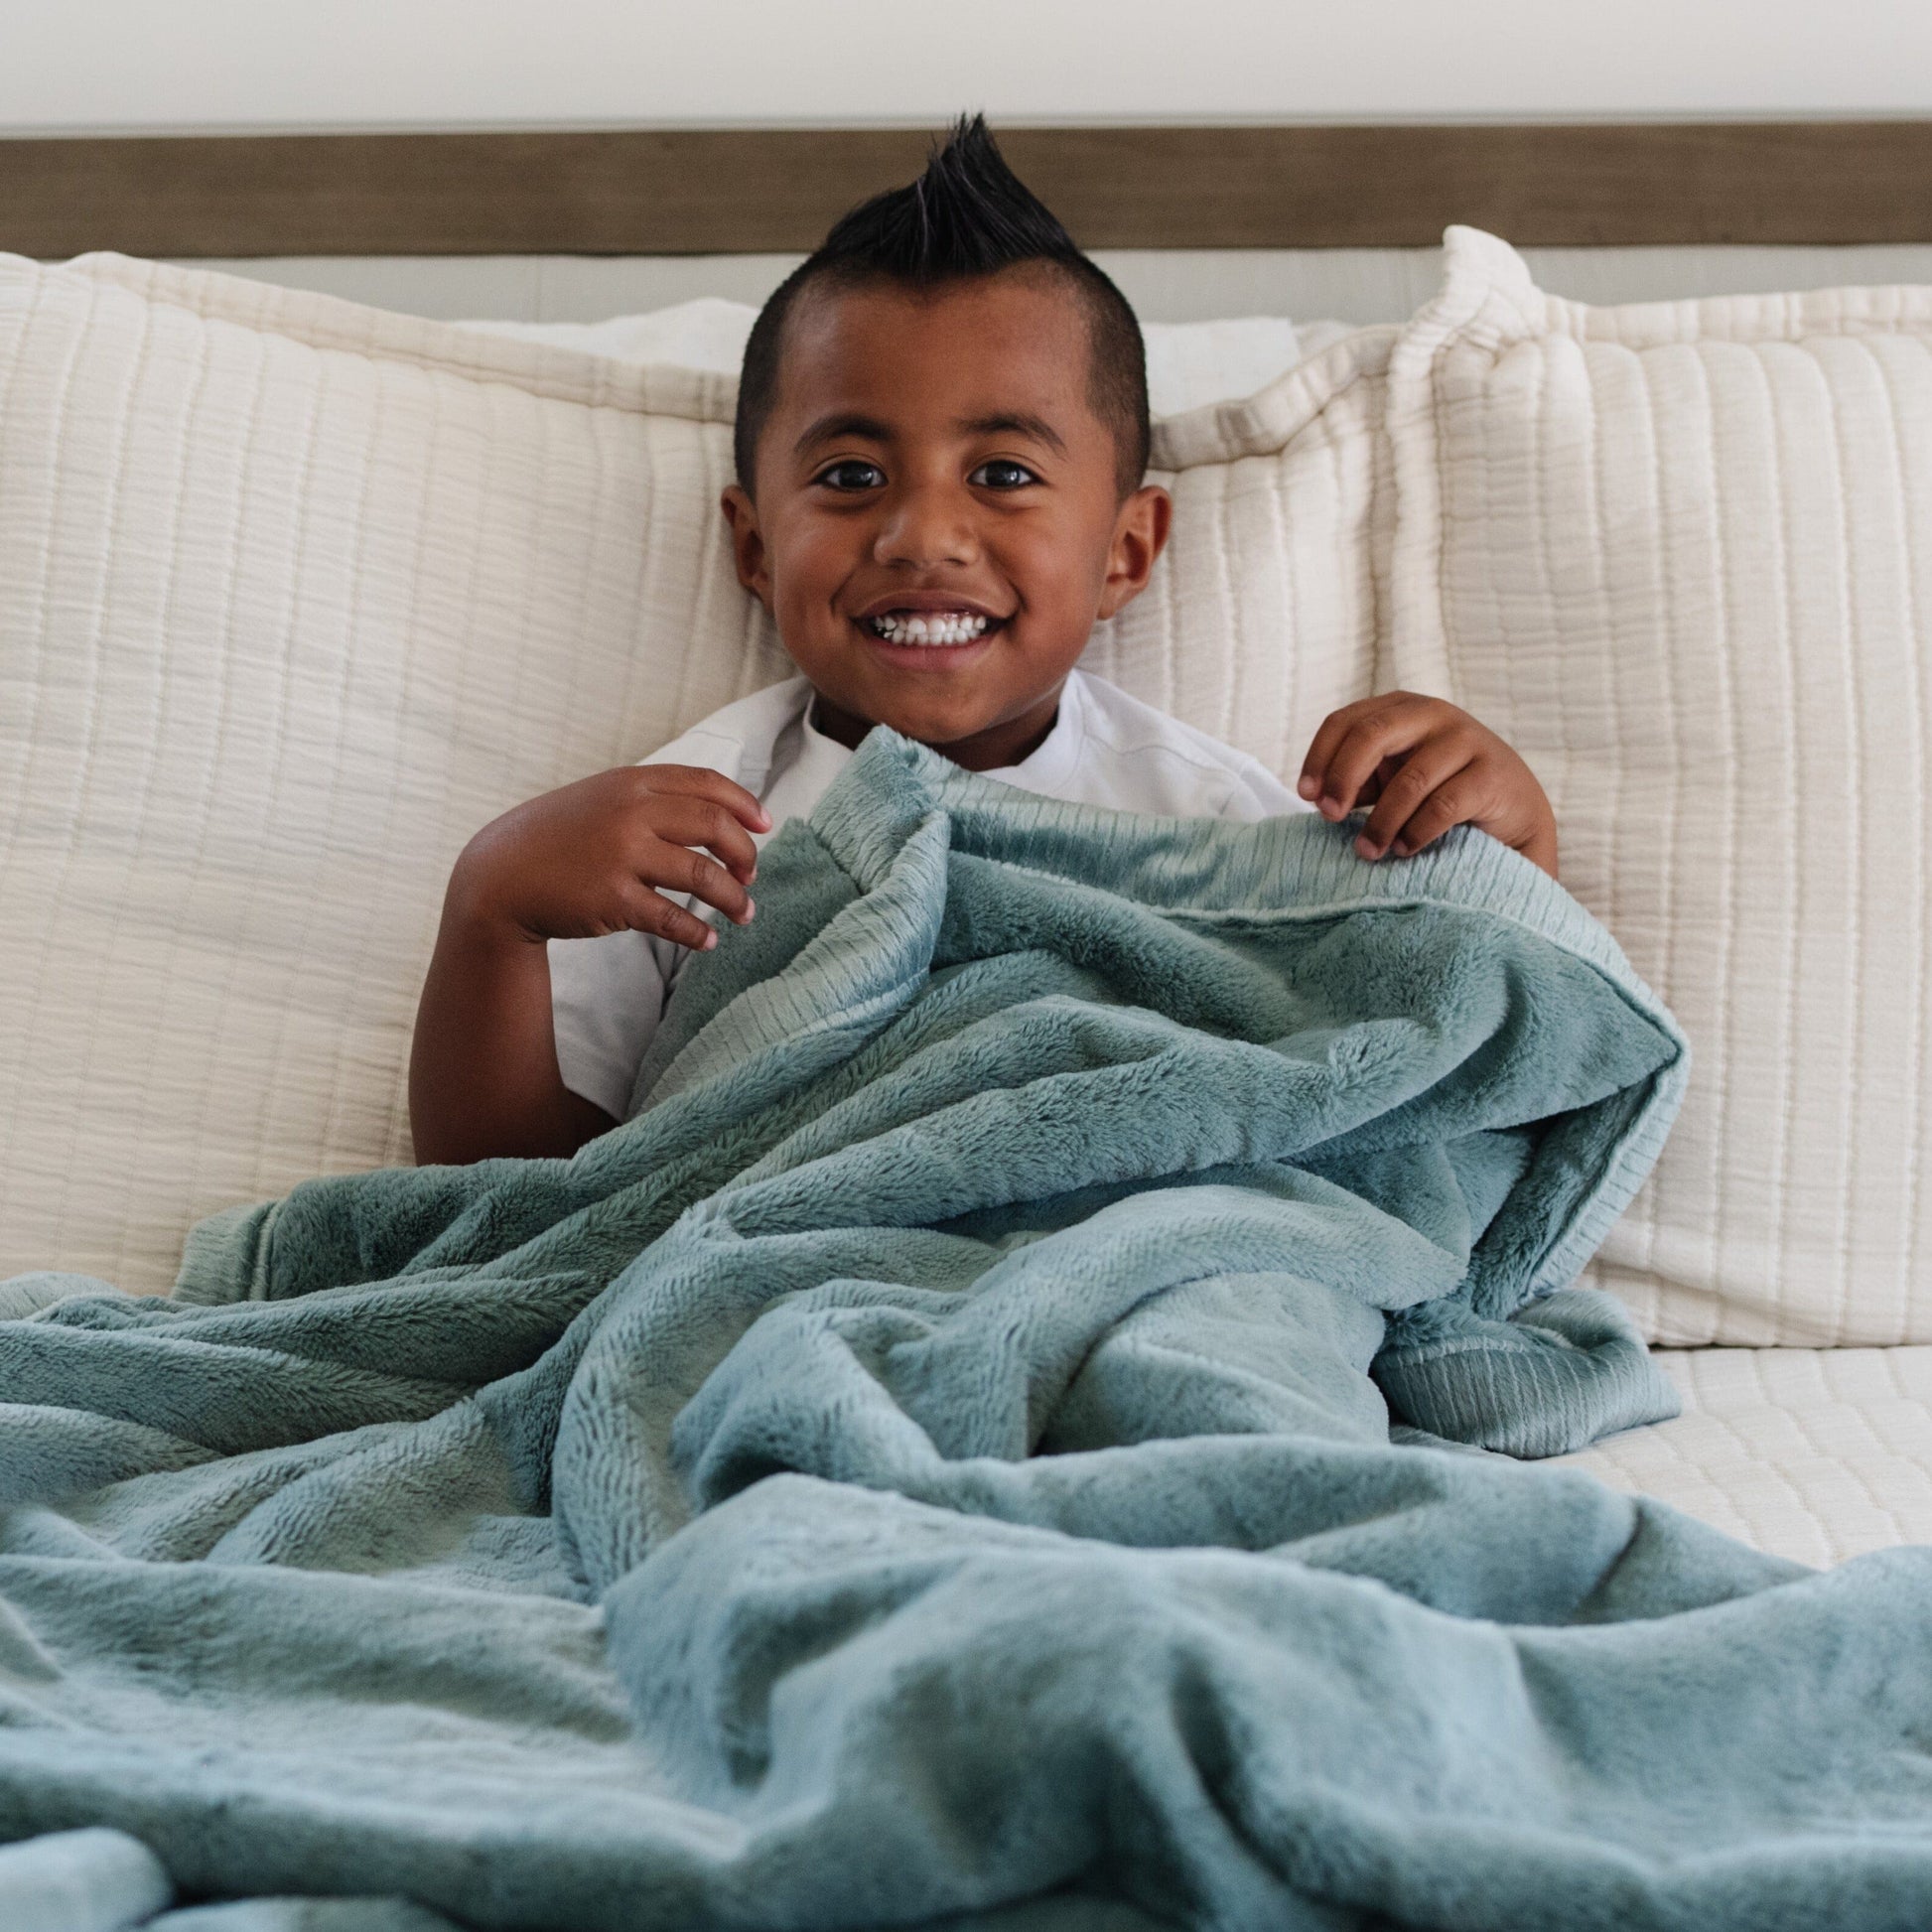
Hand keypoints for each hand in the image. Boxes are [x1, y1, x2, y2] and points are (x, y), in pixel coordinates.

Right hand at [449, 764, 771, 952]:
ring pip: (703, 877)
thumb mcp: (602, 798)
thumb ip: (652, 798)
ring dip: (734, 898)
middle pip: (715, 828)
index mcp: (632, 783)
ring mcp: (621, 856)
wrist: (502, 874)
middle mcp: (630, 813)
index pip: (708, 784)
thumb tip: (720, 813)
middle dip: (745, 855)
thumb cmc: (560, 837)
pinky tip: (708, 940)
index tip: (765, 827)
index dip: (744, 806)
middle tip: (752, 876)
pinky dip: (699, 933)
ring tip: (745, 913)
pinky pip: (674, 919)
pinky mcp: (613, 899)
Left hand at [1297, 693, 1557, 876]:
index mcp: (1400, 709)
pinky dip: (1416, 832)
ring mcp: (1466, 740)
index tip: (1306, 797)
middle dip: (1343, 778)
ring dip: (1380, 822)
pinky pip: (1443, 806)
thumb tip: (1319, 797)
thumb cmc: (1441, 790)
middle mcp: (1432, 714)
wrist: (1514, 809)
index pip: (1345, 721)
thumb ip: (1360, 779)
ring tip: (1368, 851)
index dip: (1319, 757)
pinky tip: (1405, 848)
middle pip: (1371, 735)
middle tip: (1329, 817)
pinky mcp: (1492, 774)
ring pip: (1408, 779)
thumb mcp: (1394, 777)